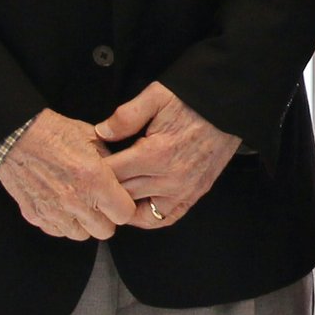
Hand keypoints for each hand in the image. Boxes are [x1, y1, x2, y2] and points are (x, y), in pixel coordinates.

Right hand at [0, 110, 141, 239]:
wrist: (15, 136)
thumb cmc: (53, 133)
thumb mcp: (93, 138)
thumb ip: (112, 162)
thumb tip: (124, 176)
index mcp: (95, 180)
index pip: (124, 214)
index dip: (125, 207)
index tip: (120, 200)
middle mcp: (75, 201)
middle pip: (104, 231)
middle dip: (106, 218)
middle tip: (100, 202)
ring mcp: (53, 211)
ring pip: (80, 235)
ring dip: (83, 223)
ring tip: (80, 203)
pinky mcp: (35, 216)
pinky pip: (57, 231)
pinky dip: (62, 223)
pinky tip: (61, 205)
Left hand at [94, 83, 241, 228]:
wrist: (229, 108)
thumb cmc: (192, 101)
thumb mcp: (157, 96)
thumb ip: (126, 116)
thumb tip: (100, 133)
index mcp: (155, 154)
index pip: (110, 174)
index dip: (93, 170)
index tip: (85, 165)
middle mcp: (169, 179)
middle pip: (120, 194)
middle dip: (103, 188)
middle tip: (92, 180)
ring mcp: (184, 190)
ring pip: (138, 212)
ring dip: (122, 204)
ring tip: (113, 193)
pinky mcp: (195, 194)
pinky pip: (165, 218)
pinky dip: (147, 216)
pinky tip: (137, 204)